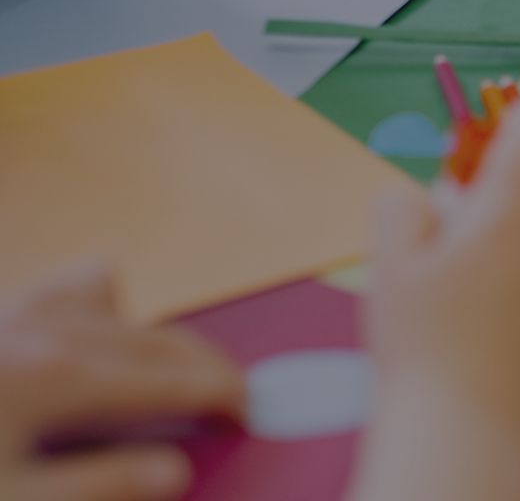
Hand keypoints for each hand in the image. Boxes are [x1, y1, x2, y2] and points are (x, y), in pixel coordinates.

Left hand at [0, 262, 243, 500]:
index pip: (176, 380)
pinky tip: (88, 341)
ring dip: (149, 332)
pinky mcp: (0, 309)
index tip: (249, 413)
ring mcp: (19, 309)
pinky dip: (95, 306)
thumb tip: (174, 471)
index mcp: (62, 378)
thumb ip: (100, 485)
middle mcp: (49, 328)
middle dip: (210, 366)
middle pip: (161, 338)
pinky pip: (67, 285)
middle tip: (235, 397)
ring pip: (115, 297)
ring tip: (161, 372)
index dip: (225, 396)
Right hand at [359, 107, 519, 481]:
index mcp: (509, 215)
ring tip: (482, 320)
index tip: (505, 147)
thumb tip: (441, 194)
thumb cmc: (419, 350)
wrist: (463, 438)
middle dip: (500, 220)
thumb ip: (409, 206)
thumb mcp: (388, 267)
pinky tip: (511, 347)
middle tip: (457, 268)